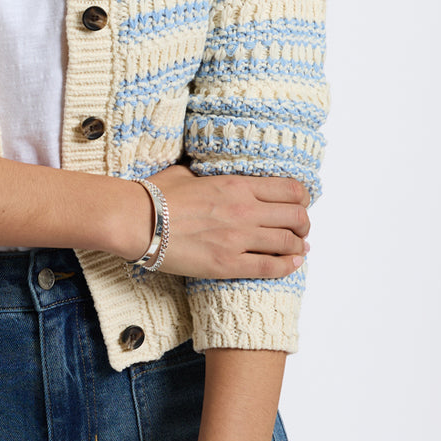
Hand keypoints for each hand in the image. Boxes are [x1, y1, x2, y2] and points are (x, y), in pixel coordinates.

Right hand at [126, 168, 310, 280]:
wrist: (136, 220)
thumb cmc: (156, 195)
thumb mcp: (188, 173)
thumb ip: (210, 176)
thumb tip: (209, 175)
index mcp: (236, 185)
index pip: (290, 190)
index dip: (301, 199)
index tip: (299, 205)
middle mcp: (244, 210)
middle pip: (296, 217)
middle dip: (303, 224)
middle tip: (300, 230)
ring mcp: (238, 238)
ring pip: (289, 242)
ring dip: (298, 246)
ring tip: (297, 249)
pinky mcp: (228, 264)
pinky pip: (271, 267)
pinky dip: (288, 266)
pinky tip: (292, 264)